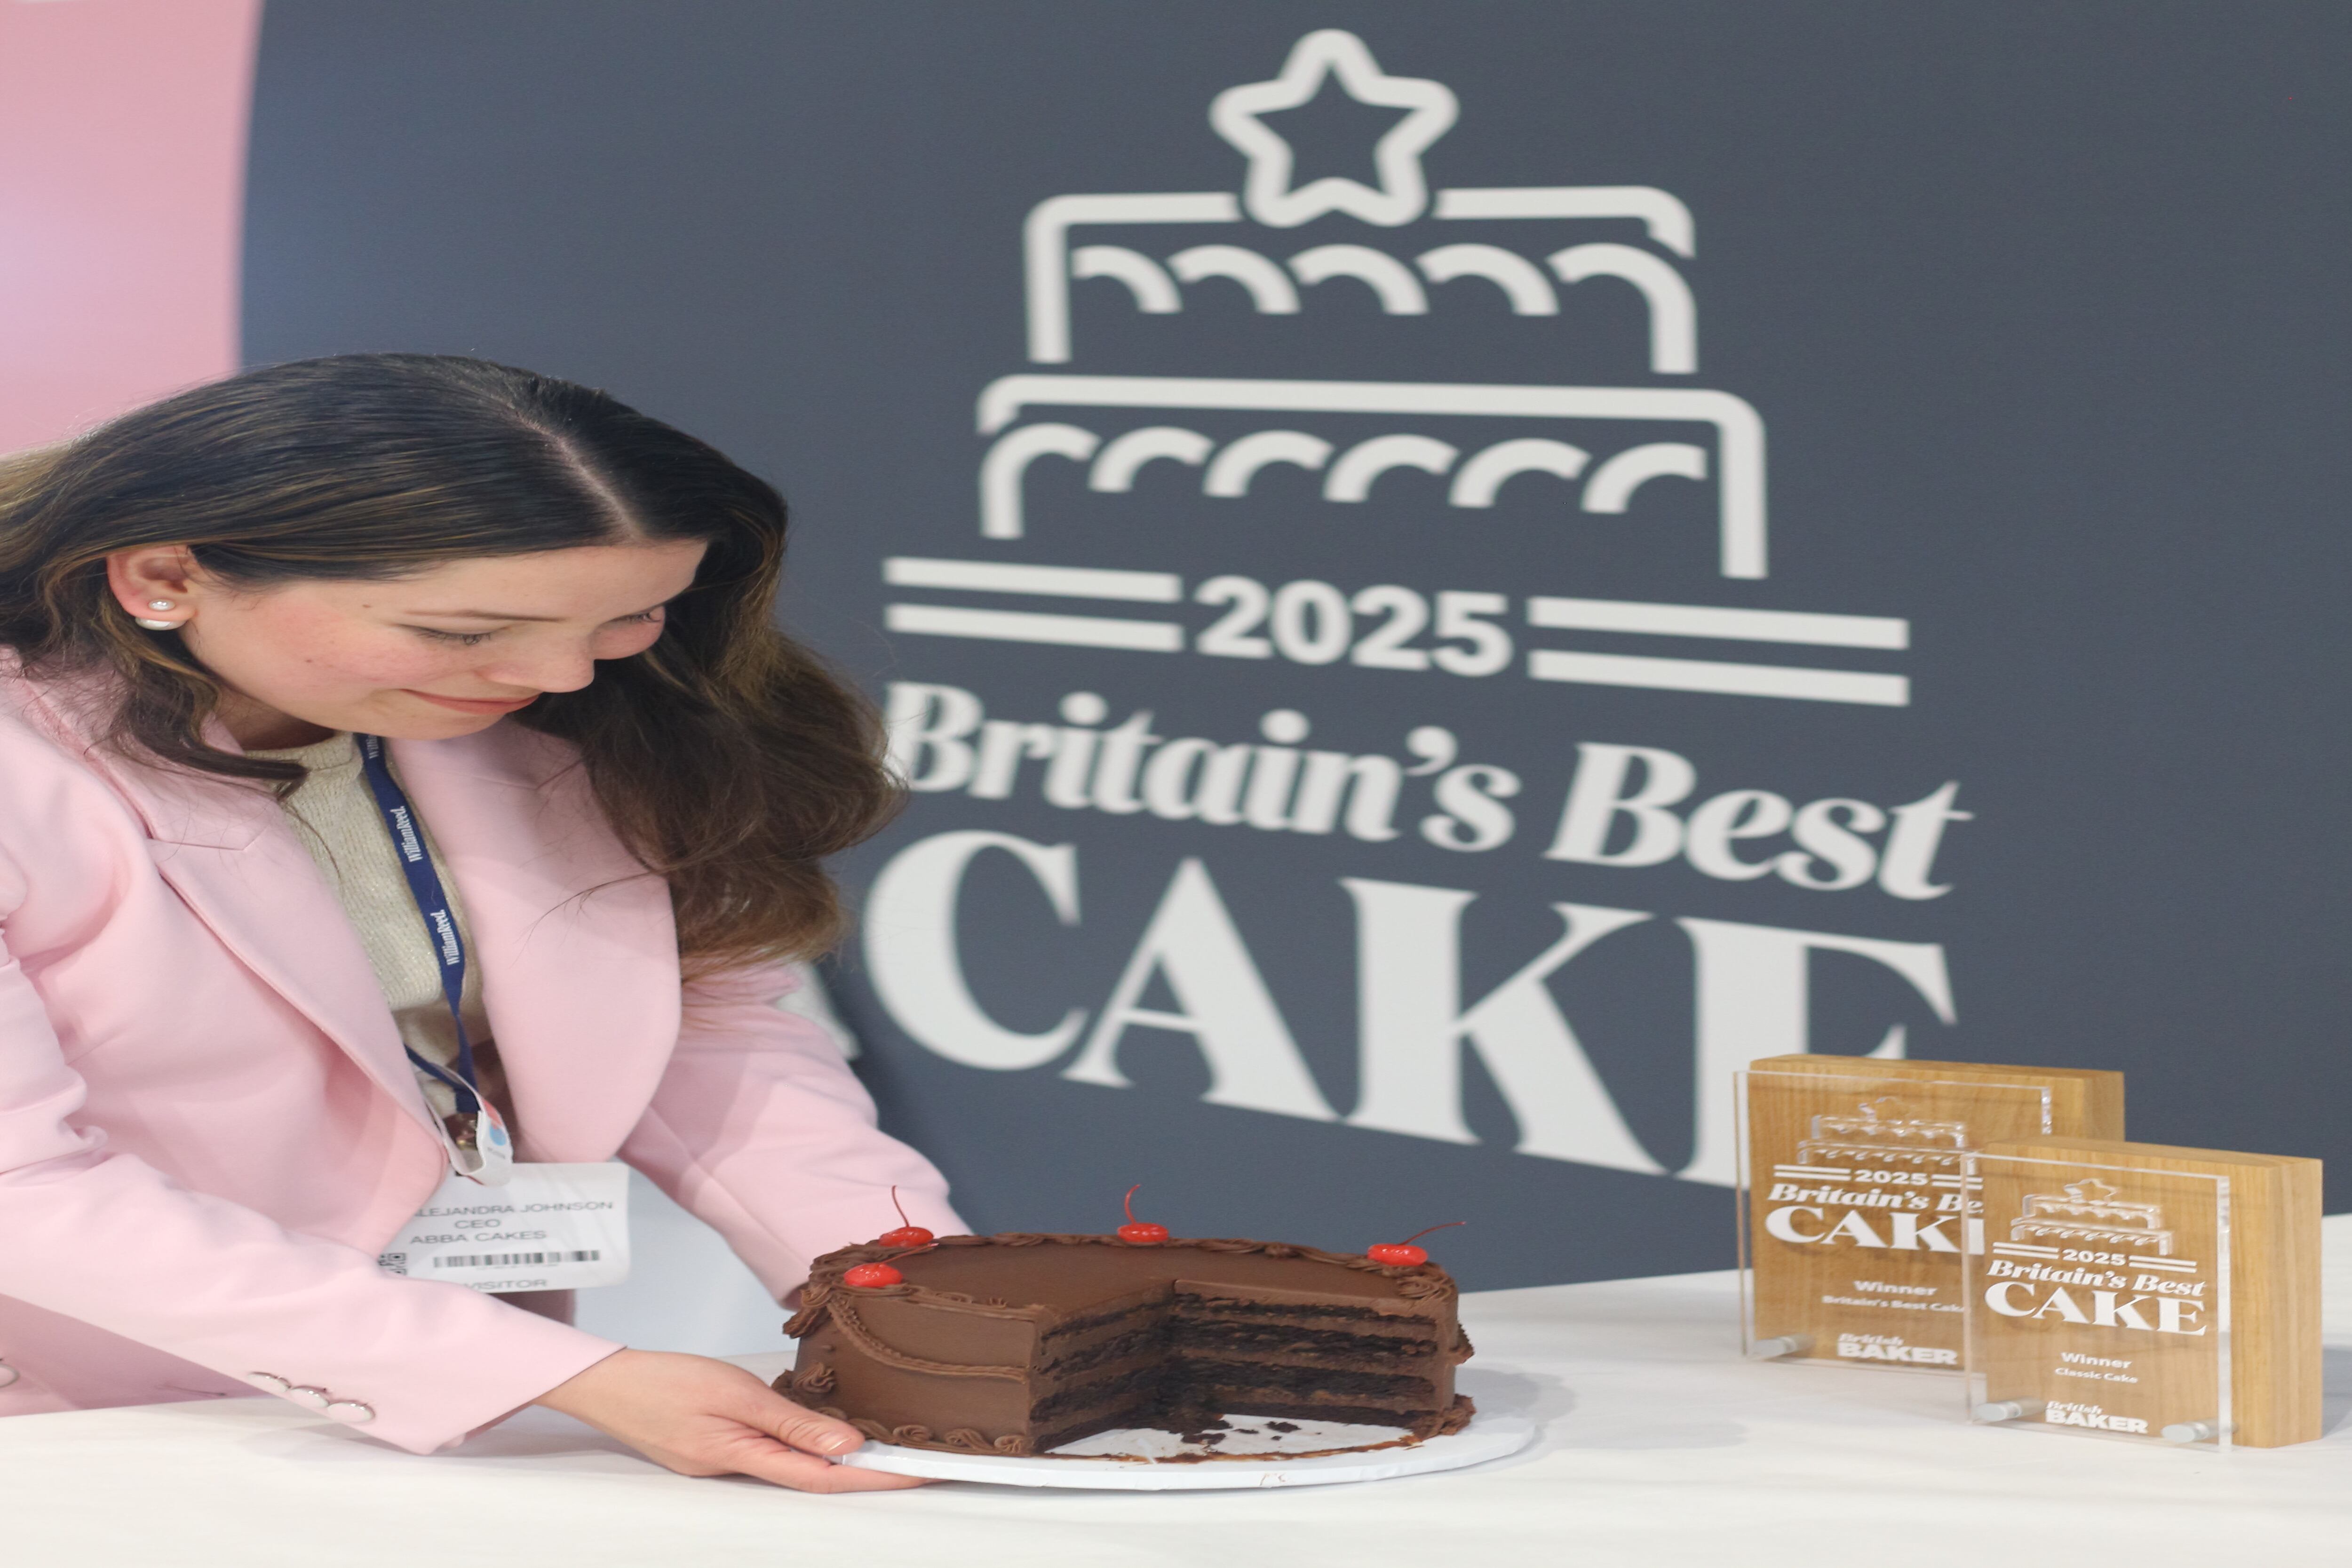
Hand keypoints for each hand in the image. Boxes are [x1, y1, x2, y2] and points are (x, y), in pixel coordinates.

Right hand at [533, 1348, 926, 1491]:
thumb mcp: (735, 1394)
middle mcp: (734, 1469)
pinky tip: (818, 1434)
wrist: (605, 1382)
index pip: (825, 1478)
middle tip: (912, 1460)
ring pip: (791, 1466)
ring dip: (834, 1461)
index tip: (918, 1473)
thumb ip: (792, 1422)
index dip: (874, 1477)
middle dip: (864, 1473)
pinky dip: (801, 1448)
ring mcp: (721, 1462)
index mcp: (742, 1458)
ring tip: (880, 1445)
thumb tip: (846, 1447)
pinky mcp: (711, 1449)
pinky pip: (768, 1453)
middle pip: (812, 1478)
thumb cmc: (663, 1382)